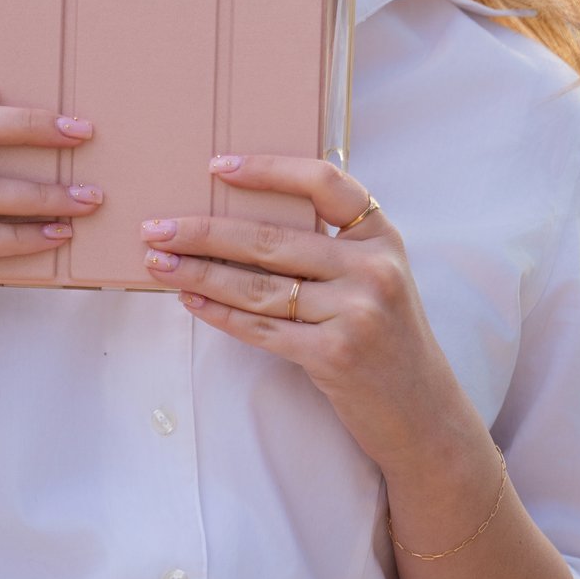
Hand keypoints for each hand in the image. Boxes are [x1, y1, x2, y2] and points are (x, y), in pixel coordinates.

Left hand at [137, 154, 483, 475]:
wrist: (423, 412)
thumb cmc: (386, 337)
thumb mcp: (376, 277)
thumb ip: (332, 246)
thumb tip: (241, 219)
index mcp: (381, 236)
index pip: (323, 182)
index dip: (268, 169)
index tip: (217, 166)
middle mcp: (372, 268)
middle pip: (271, 238)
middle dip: (203, 231)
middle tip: (156, 227)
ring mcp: (356, 312)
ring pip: (257, 286)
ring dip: (199, 273)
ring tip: (158, 262)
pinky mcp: (333, 355)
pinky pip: (260, 328)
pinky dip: (218, 313)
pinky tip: (189, 299)